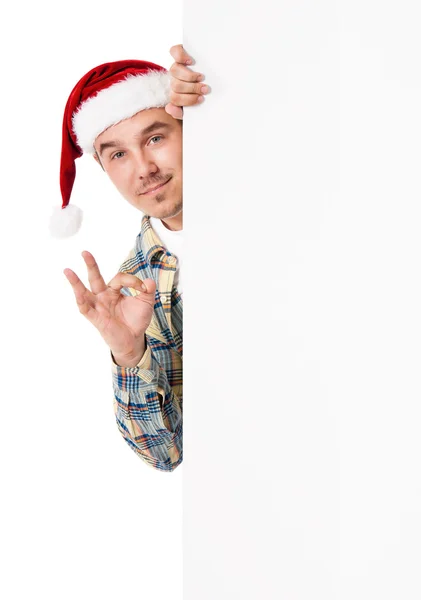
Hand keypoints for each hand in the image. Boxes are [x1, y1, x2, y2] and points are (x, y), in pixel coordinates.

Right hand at [64, 251, 155, 365]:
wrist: (134, 339)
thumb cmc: (136, 320)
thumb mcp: (145, 303)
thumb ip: (148, 290)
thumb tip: (149, 281)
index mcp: (114, 290)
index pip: (119, 278)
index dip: (132, 281)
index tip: (143, 288)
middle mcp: (103, 296)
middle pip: (95, 278)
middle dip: (91, 265)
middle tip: (85, 252)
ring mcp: (98, 306)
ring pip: (85, 292)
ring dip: (76, 282)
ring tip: (67, 270)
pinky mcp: (96, 318)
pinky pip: (86, 309)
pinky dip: (81, 301)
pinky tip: (77, 293)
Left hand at [165, 44, 209, 119]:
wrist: (207, 78)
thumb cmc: (198, 96)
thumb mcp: (192, 108)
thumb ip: (180, 112)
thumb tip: (169, 108)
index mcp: (175, 94)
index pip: (174, 99)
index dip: (187, 100)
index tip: (201, 99)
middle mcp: (173, 80)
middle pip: (176, 85)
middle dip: (192, 88)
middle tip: (205, 89)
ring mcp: (175, 66)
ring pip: (174, 70)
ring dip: (189, 76)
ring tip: (201, 78)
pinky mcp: (178, 53)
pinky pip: (174, 51)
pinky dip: (181, 56)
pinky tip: (190, 62)